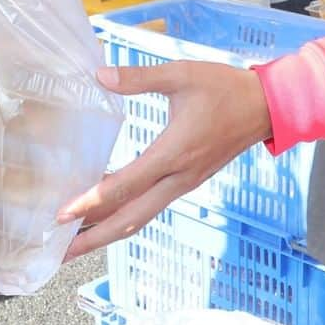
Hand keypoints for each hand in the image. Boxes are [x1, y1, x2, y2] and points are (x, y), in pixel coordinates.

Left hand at [57, 62, 271, 257]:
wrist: (266, 106)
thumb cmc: (226, 88)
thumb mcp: (183, 74)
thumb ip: (141, 77)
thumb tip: (101, 76)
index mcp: (174, 152)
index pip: (125, 185)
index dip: (90, 201)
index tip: (61, 214)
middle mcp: (179, 177)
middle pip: (130, 218)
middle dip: (93, 237)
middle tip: (59, 251)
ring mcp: (186, 183)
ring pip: (141, 217)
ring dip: (107, 231)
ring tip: (76, 241)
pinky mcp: (189, 181)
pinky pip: (152, 207)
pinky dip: (126, 216)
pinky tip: (109, 210)